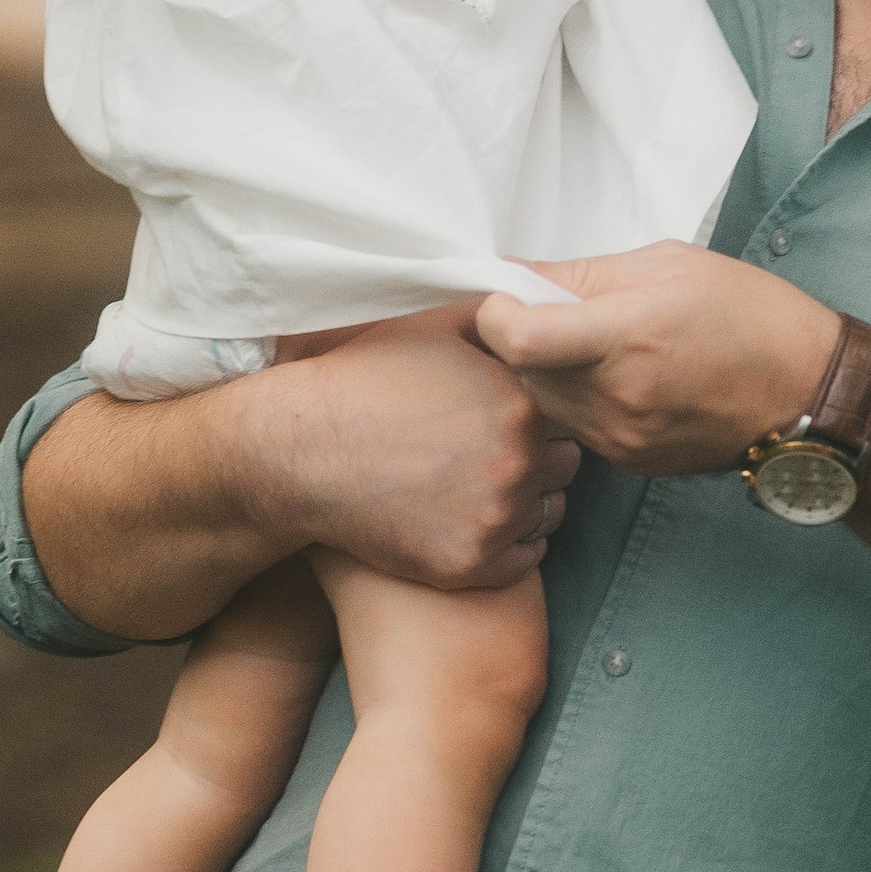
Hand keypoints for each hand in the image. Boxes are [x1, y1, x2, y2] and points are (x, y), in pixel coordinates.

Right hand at [251, 306, 583, 590]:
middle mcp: (517, 463)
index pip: (567, 414)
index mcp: (518, 403)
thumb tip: (536, 306)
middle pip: (563, 465)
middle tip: (485, 450)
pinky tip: (470, 517)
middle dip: (535, 456)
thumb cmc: (363, 381)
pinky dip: (506, 543)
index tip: (502, 414)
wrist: (302, 451)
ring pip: (547, 512)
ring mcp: (496, 519)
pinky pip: (525, 559)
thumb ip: (497, 317)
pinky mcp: (472, 565)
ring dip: (523, 500)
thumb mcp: (431, 326)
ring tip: (473, 483)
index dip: (536, 413)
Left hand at [475, 245, 839, 477]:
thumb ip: (581, 274)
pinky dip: (576, 396)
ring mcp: (621, 438)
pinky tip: (616, 373)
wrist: (811, 393)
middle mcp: (617, 398)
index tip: (512, 293)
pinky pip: (574, 424)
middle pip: (518, 369)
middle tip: (552, 308)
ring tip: (592, 340)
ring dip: (545, 367)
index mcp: (627, 337)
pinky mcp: (629, 461)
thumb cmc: (752, 316)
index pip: (515, 338)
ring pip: (540, 401)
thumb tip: (513, 273)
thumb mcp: (669, 265)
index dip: (496, 310)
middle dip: (518, 334)